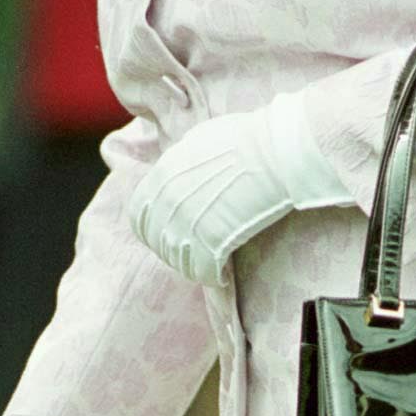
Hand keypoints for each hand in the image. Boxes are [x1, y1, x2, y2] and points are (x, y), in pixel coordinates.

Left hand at [129, 93, 347, 286]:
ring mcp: (188, 224)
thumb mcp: (200, 138)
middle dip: (174, 249)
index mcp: (162, 175)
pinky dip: (212, 277)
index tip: (169, 232)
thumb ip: (183, 158)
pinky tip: (223, 276)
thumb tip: (181, 165)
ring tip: (210, 265)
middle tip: (195, 251)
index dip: (151, 228)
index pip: (138, 215)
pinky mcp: (212, 242)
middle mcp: (169, 202)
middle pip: (157, 242)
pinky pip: (201, 272)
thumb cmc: (247, 138)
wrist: (276, 152)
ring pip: (178, 260)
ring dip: (192, 265)